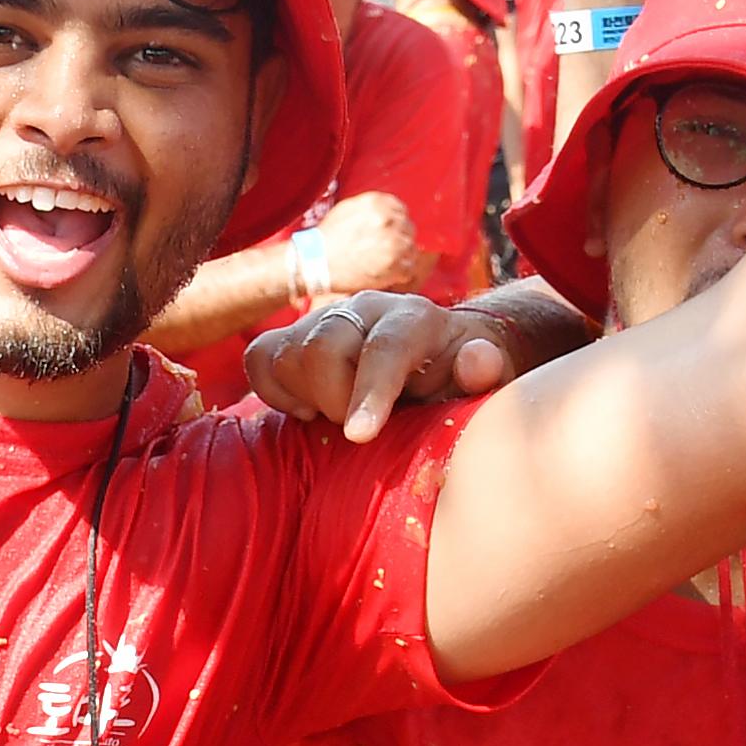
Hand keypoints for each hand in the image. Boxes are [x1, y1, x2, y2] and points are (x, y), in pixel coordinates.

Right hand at [250, 289, 533, 442]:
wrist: (437, 354)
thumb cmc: (458, 376)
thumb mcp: (485, 376)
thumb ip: (484, 369)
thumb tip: (477, 362)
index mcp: (414, 318)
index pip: (385, 347)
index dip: (370, 392)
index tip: (359, 436)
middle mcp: (364, 309)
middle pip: (322, 348)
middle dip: (334, 401)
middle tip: (360, 432)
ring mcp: (324, 320)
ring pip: (287, 355)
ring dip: (307, 398)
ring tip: (339, 417)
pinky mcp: (293, 336)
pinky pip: (260, 358)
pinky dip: (273, 390)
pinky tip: (307, 409)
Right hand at [303, 187, 425, 302]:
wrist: (314, 263)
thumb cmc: (326, 239)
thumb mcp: (348, 209)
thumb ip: (373, 209)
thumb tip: (389, 214)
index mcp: (378, 203)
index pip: (401, 210)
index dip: (395, 223)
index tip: (389, 232)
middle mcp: (388, 220)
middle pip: (408, 229)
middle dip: (398, 239)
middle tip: (383, 250)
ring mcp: (394, 243)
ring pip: (411, 249)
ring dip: (400, 257)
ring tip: (381, 263)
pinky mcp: (395, 266)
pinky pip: (409, 268)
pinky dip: (399, 273)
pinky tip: (384, 273)